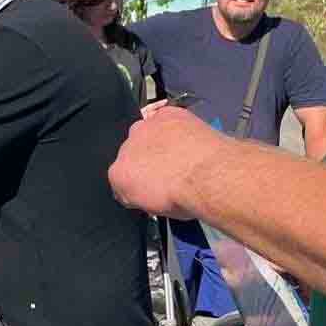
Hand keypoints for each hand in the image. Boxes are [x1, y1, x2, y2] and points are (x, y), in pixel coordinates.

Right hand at [108, 105, 226, 219]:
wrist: (208, 176)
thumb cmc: (185, 198)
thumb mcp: (156, 211)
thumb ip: (142, 196)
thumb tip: (146, 192)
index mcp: (117, 175)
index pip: (121, 176)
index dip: (138, 182)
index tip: (154, 186)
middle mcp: (124, 149)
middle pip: (131, 151)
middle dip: (146, 159)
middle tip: (169, 171)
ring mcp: (144, 129)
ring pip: (148, 132)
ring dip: (160, 141)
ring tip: (183, 154)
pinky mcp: (166, 115)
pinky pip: (165, 117)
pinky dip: (175, 125)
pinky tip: (189, 137)